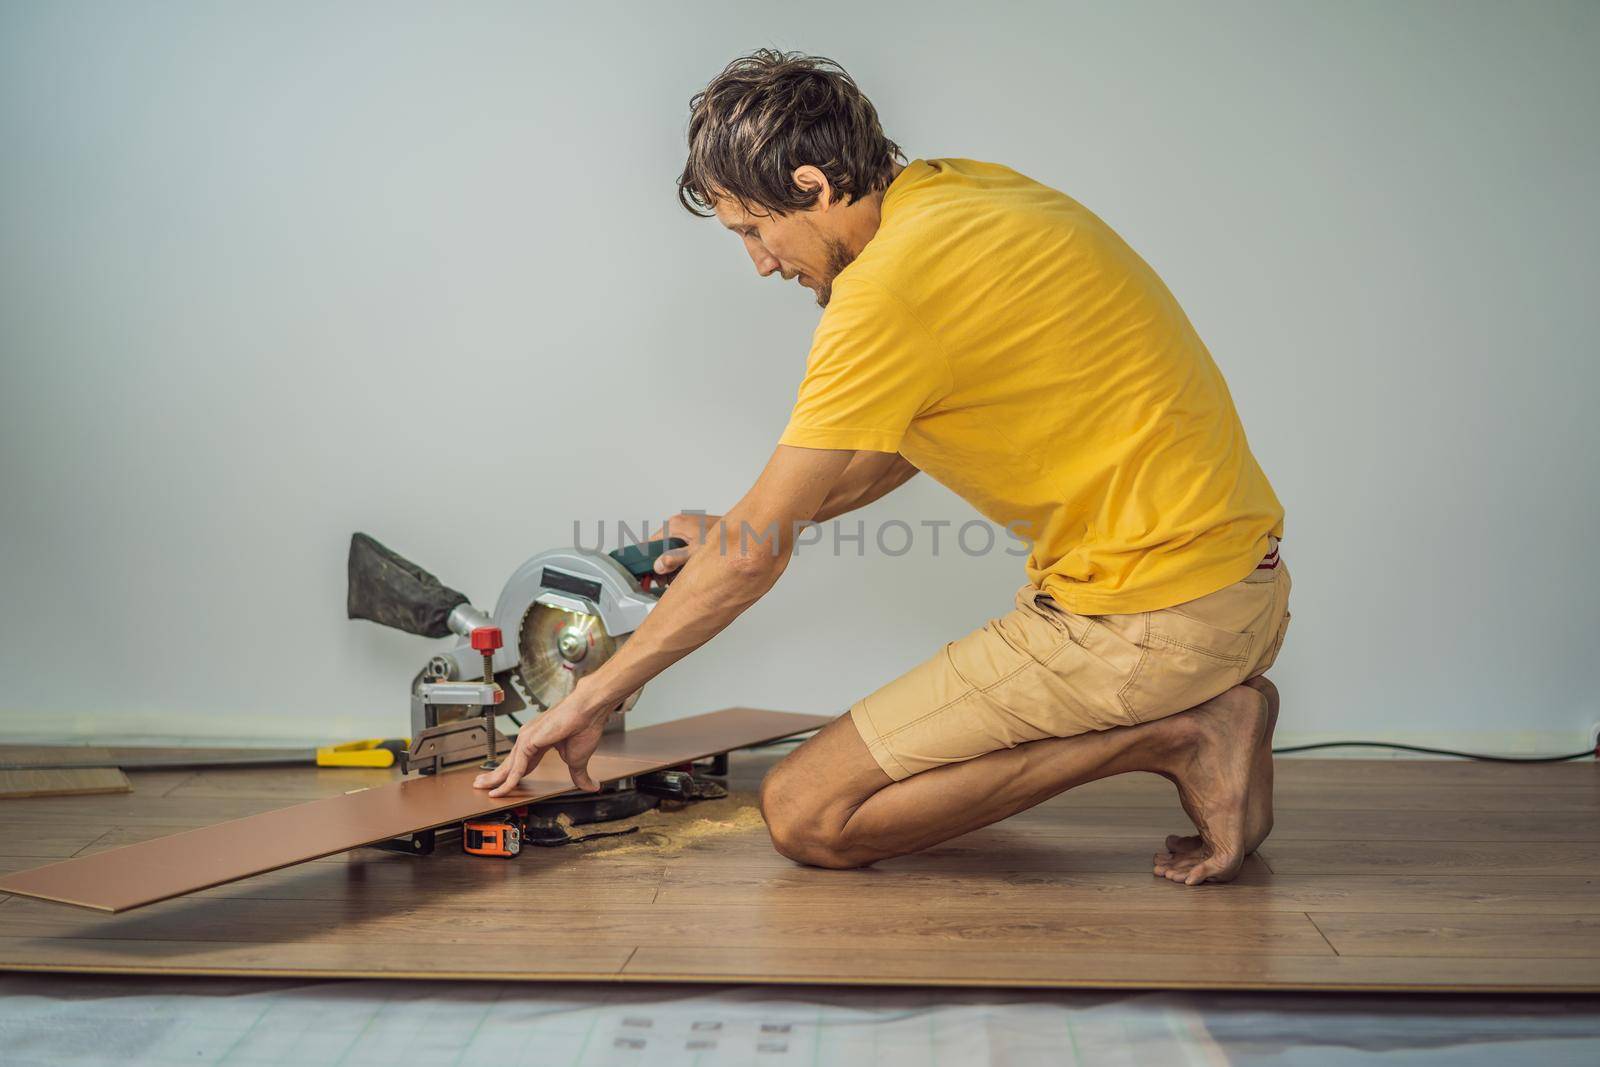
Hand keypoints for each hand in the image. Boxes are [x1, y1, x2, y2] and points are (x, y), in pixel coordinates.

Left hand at [472, 699, 607, 797]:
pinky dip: (511, 780)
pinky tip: (505, 789)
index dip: (513, 775)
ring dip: (497, 780)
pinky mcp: (528, 741)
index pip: (522, 763)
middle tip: (481, 786)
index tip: (504, 784)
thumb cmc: (584, 727)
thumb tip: (591, 786)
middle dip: (496, 777)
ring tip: (486, 791)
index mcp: (539, 741)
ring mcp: (527, 739)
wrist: (588, 711)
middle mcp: (529, 738)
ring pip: (509, 766)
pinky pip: (517, 766)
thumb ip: (579, 775)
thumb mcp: (578, 760)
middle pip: (510, 764)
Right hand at [645, 512, 722, 576]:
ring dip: (672, 566)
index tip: (645, 575)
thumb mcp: (698, 552)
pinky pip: (682, 549)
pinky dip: (682, 562)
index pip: (650, 543)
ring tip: (677, 579)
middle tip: (664, 582)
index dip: (646, 561)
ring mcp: (688, 529)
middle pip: (659, 548)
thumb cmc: (728, 536)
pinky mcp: (696, 535)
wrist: (748, 532)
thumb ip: (676, 559)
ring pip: (671, 550)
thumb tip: (659, 566)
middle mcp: (679, 525)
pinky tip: (688, 572)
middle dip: (661, 567)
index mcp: (675, 526)